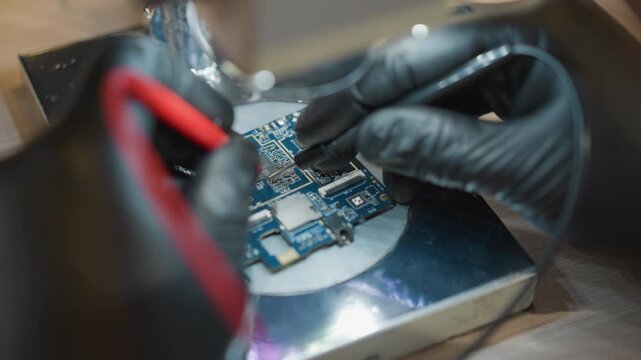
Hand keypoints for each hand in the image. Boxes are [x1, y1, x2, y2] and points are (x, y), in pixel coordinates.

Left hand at [0, 36, 257, 358]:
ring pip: (92, 144)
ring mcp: (11, 198)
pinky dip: (115, 185)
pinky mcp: (9, 227)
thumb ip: (230, 182)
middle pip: (111, 106)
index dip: (185, 83)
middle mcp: (32, 166)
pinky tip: (148, 230)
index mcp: (86, 160)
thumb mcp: (213, 255)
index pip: (131, 63)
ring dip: (148, 160)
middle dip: (174, 130)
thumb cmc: (150, 338)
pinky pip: (69, 179)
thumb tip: (236, 151)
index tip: (215, 128)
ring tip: (187, 208)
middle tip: (217, 170)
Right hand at [297, 0, 640, 241]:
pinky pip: (464, 105)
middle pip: (422, 67)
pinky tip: (415, 171)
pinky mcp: (529, 83)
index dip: (358, 100)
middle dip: (371, 113)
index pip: (417, 57)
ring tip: (375, 172)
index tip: (314, 133)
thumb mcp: (524, 170)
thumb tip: (364, 138)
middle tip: (320, 145)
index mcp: (529, 26)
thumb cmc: (628, 184)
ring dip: (402, 132)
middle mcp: (524, 27)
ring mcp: (527, 54)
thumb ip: (438, 149)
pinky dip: (434, 139)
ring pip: (438, 88)